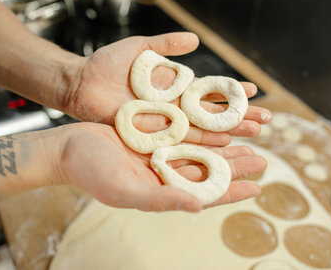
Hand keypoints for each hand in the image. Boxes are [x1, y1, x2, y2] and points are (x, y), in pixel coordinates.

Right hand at [59, 123, 266, 211]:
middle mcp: (162, 174)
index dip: (230, 191)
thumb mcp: (124, 189)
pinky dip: (201, 129)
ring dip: (222, 148)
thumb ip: (160, 199)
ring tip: (247, 143)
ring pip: (198, 151)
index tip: (256, 187)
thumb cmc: (90, 171)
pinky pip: (182, 132)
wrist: (68, 146)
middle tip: (262, 160)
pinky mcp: (151, 136)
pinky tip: (216, 124)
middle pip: (206, 171)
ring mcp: (157, 154)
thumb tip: (197, 206)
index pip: (202, 194)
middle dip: (234, 167)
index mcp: (159, 191)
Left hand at [66, 32, 270, 146]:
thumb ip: (166, 44)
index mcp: (171, 87)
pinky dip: (201, 140)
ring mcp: (162, 121)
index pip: (208, 90)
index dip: (230, 91)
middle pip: (211, 113)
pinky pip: (178, 139)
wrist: (82, 82)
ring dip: (227, 130)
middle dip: (238, 115)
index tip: (254, 91)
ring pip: (201, 128)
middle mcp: (171, 107)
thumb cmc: (107, 64)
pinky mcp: (149, 132)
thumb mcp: (140, 47)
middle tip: (266, 120)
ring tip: (252, 134)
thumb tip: (195, 40)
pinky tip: (222, 142)